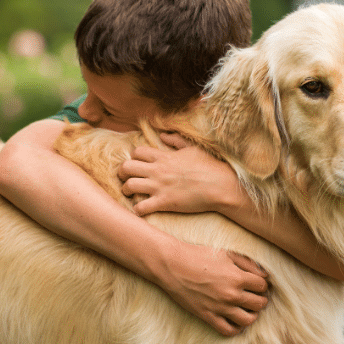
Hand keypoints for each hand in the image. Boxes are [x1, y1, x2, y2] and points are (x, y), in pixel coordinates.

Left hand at [118, 133, 250, 215]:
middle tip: (126, 178)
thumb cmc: (210, 166)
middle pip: (126, 167)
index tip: (138, 164)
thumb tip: (163, 134)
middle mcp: (158, 170)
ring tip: (130, 194)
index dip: (134, 157)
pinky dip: (137, 209)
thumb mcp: (193, 148)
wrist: (221, 185)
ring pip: (128, 186)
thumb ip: (176, 140)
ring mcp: (159, 187)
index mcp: (164, 156)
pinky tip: (142, 209)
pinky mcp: (164, 202)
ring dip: (126, 191)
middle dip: (122, 173)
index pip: (137, 152)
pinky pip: (141, 207)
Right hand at [154, 241, 269, 335]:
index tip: (257, 283)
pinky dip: (236, 328)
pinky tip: (236, 320)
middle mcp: (231, 294)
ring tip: (248, 309)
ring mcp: (219, 307)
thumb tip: (264, 275)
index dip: (262, 284)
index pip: (262, 286)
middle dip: (260, 299)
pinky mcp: (207, 316)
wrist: (173, 265)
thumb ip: (248, 263)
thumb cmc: (199, 255)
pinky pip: (228, 330)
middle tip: (255, 295)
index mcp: (237, 277)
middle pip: (259, 304)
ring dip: (252, 315)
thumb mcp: (226, 253)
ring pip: (248, 320)